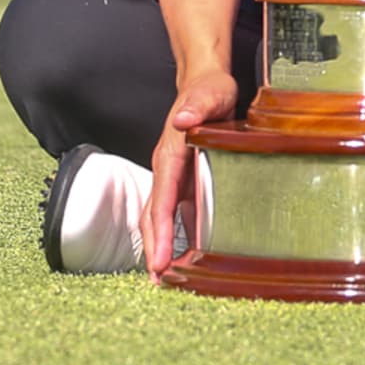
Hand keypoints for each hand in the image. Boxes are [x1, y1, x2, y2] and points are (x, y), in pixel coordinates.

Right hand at [144, 70, 237, 280]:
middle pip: (153, 215)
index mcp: (170, 154)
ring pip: (159, 217)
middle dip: (154, 249)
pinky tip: (184, 256)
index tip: (160, 261)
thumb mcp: (211, 94)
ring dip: (160, 246)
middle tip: (159, 281)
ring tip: (165, 279)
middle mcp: (166, 169)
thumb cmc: (209, 90)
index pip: (161, 199)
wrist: (204, 83)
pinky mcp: (182, 180)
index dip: (161, 232)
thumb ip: (198, 105)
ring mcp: (173, 176)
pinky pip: (174, 212)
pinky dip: (175, 235)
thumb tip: (181, 119)